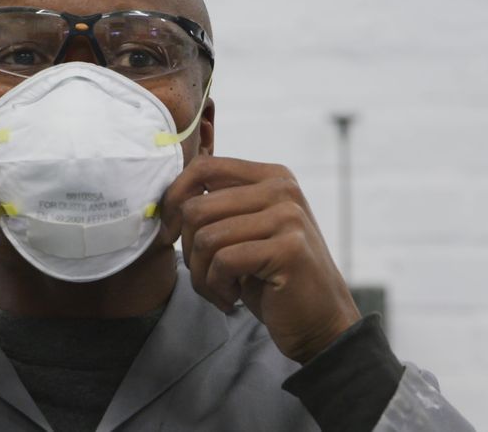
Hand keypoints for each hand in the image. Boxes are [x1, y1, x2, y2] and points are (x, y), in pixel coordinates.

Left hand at [158, 155, 360, 362]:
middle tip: (203, 276)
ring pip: (206, 238)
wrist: (319, 321)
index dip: (174, 199)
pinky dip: (216, 287)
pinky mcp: (289, 249)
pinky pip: (223, 262)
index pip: (203, 167)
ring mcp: (289, 217)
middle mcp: (282, 189)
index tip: (171, 233)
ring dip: (201, 275)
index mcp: (271, 176)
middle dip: (186, 249)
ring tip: (219, 290)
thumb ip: (218, 205)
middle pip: (197, 208)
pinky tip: (232, 298)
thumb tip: (167, 197)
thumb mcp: (244, 231)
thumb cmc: (271, 278)